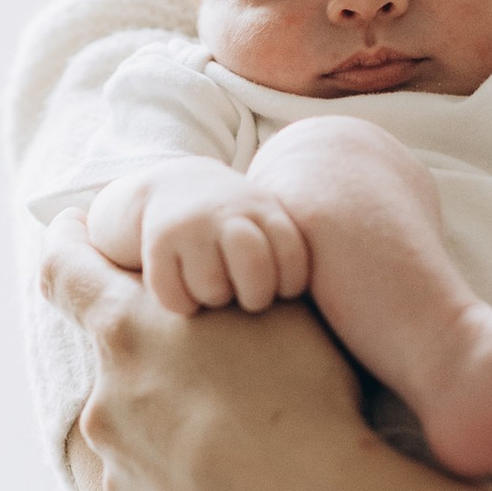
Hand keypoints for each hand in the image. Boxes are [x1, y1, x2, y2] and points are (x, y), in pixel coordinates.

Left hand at [41, 209, 364, 490]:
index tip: (70, 227)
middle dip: (161, 352)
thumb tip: (201, 287)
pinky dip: (191, 473)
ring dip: (179, 418)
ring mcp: (120, 468)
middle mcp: (106, 399)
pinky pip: (160, 482)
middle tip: (231, 364)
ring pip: (142, 424)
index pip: (66, 268)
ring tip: (251, 432)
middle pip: (119, 356)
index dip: (67, 241)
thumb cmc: (301, 394)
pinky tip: (245, 478)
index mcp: (127, 330)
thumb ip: (217, 286)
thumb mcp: (269, 307)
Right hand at [119, 158, 311, 316]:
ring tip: (215, 285)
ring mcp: (190, 227)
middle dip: (256, 296)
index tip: (281, 288)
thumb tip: (334, 297)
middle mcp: (227, 212)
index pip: (293, 257)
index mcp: (263, 207)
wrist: (173, 186)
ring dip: (215, 299)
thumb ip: (294, 246)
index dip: (291, 284)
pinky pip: (175, 298)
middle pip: (255, 270)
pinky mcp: (157, 245)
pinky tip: (186, 287)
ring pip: (212, 289)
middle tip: (249, 298)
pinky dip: (183, 304)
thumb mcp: (267, 216)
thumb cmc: (236, 220)